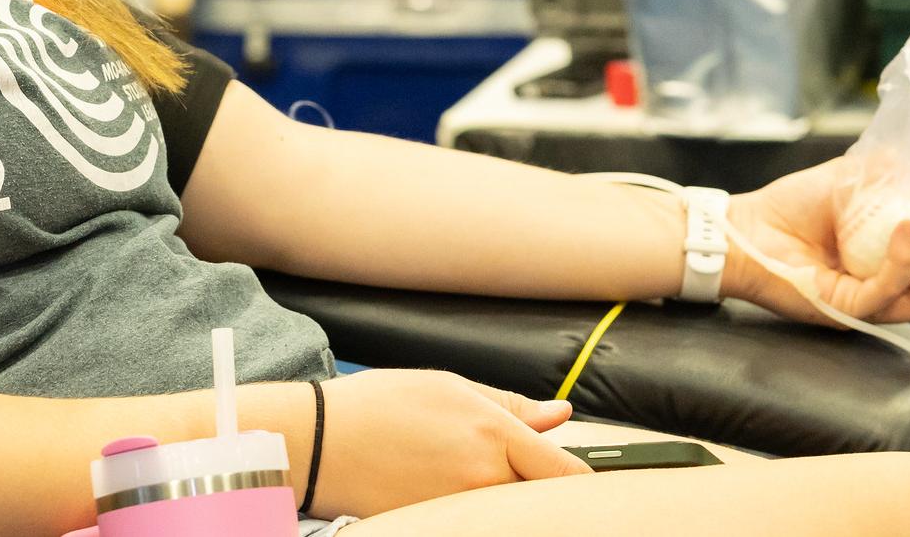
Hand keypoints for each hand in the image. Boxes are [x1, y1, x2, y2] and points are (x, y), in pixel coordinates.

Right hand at [311, 369, 589, 517]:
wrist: (318, 443)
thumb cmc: (378, 406)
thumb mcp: (450, 387)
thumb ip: (511, 406)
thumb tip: (559, 415)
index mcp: (493, 437)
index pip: (566, 472)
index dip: (585, 475)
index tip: (591, 472)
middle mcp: (484, 481)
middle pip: (544, 497)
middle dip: (547, 485)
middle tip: (535, 471)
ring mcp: (462, 510)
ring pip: (512, 510)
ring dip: (512, 495)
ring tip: (479, 470)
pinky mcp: (440, 526)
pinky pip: (479, 519)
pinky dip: (481, 506)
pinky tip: (456, 486)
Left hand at [724, 159, 909, 325]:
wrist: (742, 229)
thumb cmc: (784, 210)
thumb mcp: (838, 182)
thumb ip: (875, 173)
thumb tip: (908, 159)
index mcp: (882, 264)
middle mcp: (877, 289)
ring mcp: (863, 303)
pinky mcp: (846, 309)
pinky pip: (886, 292)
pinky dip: (902, 262)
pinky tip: (906, 230)